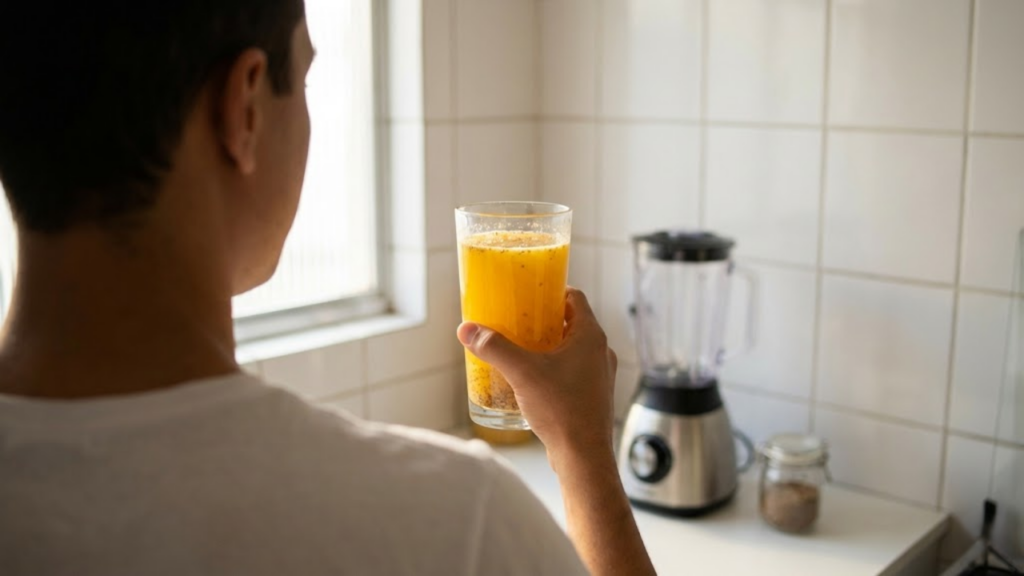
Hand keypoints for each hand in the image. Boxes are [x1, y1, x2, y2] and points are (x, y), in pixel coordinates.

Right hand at [456, 287, 617, 468]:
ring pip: (573, 349)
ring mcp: (599, 375)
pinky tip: (531, 380)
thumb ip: (494, 348)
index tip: (530, 294)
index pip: (575, 298)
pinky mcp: (593, 396)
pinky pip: (573, 372)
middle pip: (571, 323)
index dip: (553, 292)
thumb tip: (468, 330)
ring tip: (520, 350)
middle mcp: (600, 352)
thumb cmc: (562, 411)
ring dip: (548, 346)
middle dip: (544, 321)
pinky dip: (554, 368)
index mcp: (591, 337)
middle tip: (517, 322)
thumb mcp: (522, 373)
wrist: (583, 457)